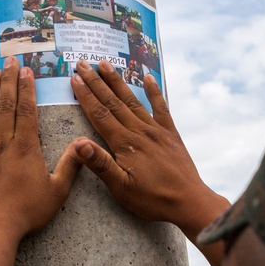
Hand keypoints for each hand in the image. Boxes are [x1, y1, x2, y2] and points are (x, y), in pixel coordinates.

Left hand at [0, 58, 80, 240]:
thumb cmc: (26, 212)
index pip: (27, 110)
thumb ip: (69, 166)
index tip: (27, 71)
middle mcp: (4, 143)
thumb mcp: (56, 192)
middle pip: (6, 105)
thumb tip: (84, 145)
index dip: (27, 89)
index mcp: (26, 148)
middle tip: (9, 60)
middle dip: (8, 80)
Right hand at [69, 60, 228, 244]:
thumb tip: (79, 144)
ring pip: (133, 100)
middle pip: (113, 102)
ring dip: (118, 82)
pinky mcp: (171, 134)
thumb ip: (100, 165)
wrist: (190, 201)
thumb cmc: (153, 200)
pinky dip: (154, 92)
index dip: (85, 96)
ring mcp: (157, 131)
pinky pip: (161, 108)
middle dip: (96, 82)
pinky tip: (149, 78)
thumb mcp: (121, 188)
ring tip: (105, 65)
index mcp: (125, 144)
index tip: (74, 78)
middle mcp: (140, 131)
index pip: (100, 114)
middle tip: (83, 63)